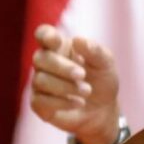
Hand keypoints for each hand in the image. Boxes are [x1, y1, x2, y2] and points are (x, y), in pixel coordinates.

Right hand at [30, 24, 120, 143]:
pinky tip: (78, 102)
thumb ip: (94, 50)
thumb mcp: (105, 63)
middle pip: (40, 58)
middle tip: (83, 75)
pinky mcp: (38, 103)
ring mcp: (39, 83)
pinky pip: (40, 100)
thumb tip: (77, 40)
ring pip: (40, 80)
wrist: (103, 109)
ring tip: (87, 91)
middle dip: (62, 67)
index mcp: (60, 47)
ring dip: (66, 86)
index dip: (45, 35)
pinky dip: (62, 102)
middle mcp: (46, 63)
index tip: (54, 40)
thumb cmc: (102, 80)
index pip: (43, 34)